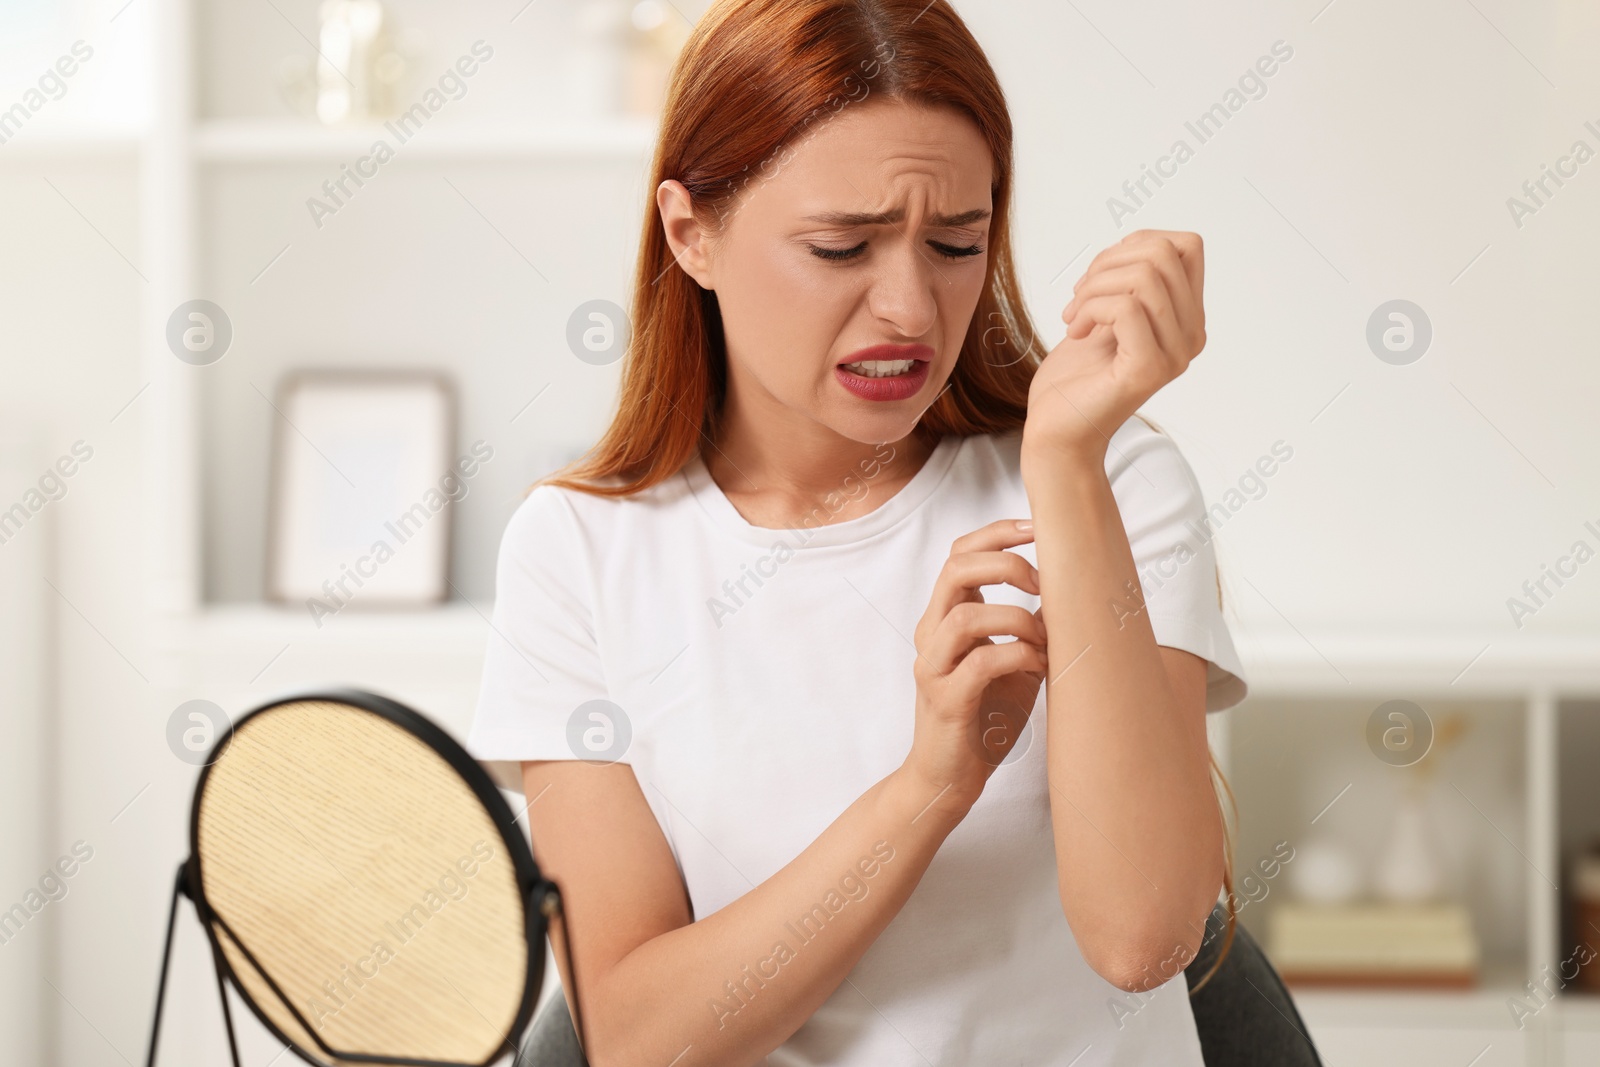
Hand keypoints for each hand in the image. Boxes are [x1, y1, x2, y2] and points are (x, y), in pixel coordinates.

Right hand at [904, 519, 1047, 817]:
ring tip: (1044, 637)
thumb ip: (1032, 625)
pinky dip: (1018, 655)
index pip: (959, 553)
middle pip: (955, 569)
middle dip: (1008, 565)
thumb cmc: (985, 716)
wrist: (949, 777)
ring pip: (965, 615)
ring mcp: (934, 666)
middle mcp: (931, 635)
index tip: (1038, 529)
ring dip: (1017, 618)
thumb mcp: (1015, 660)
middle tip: (1043, 584)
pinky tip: (1038, 665)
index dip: (997, 533)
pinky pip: (980, 662)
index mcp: (944, 618)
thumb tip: (1075, 588)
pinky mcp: (945, 700)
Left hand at [1025, 230, 1207, 460]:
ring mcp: (1174, 354)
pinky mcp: (1148, 369)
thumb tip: (1138, 243)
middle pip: (1163, 254)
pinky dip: (1090, 309)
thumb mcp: (1107, 313)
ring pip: (1144, 277)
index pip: (1187, 246)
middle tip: (1079, 297)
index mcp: (1186, 319)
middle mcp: (1190, 336)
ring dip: (1093, 288)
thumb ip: (1131, 280)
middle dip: (1108, 262)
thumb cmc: (1076, 375)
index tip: (1101, 274)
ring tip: (1074, 316)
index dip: (1138, 242)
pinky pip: (1126, 308)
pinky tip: (1075, 332)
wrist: (1057, 429)